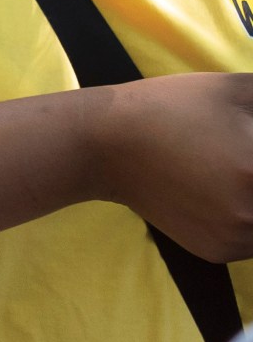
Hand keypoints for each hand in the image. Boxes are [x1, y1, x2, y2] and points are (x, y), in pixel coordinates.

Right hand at [95, 73, 252, 262]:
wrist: (105, 146)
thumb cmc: (170, 108)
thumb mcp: (235, 89)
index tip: (251, 148)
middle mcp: (252, 215)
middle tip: (242, 160)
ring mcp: (236, 239)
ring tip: (233, 172)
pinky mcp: (218, 252)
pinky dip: (248, 220)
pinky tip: (223, 193)